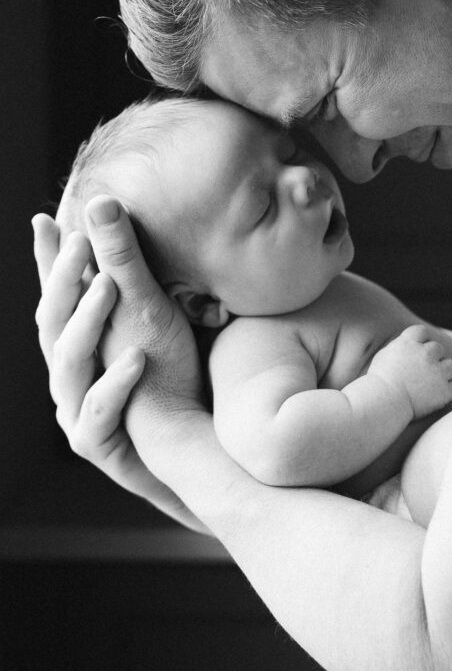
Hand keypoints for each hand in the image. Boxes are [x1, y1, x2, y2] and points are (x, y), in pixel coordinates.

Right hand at [33, 199, 208, 532]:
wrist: (189, 452)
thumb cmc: (171, 381)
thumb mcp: (156, 322)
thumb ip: (132, 278)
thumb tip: (124, 221)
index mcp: (78, 343)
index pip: (57, 295)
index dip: (48, 260)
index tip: (42, 218)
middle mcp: (69, 375)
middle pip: (53, 322)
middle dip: (64, 280)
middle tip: (84, 241)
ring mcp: (78, 410)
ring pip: (69, 362)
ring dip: (88, 321)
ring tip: (110, 285)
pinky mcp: (98, 444)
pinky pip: (100, 413)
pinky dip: (116, 384)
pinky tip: (136, 358)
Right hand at [368, 324, 451, 418]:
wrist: (383, 401)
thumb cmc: (379, 382)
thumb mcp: (384, 356)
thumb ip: (400, 347)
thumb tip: (408, 346)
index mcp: (409, 342)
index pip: (422, 332)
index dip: (421, 341)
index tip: (416, 352)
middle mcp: (426, 353)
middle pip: (438, 348)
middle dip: (433, 358)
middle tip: (423, 371)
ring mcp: (437, 372)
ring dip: (445, 372)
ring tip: (433, 383)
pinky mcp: (445, 391)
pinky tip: (442, 394)